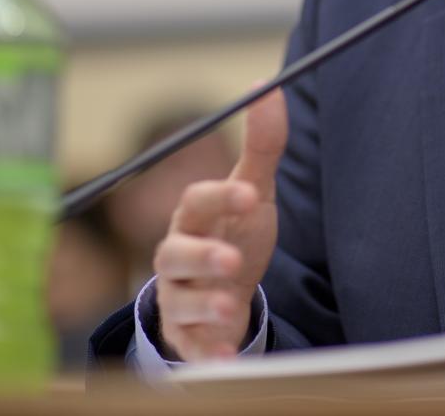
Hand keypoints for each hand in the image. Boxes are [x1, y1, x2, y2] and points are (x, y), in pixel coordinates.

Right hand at [154, 89, 287, 358]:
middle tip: (232, 262)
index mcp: (195, 217)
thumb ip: (262, 145)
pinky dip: (210, 354)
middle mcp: (178, 257)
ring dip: (203, 305)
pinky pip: (193, 349)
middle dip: (202, 257)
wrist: (224, 296)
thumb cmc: (235, 234)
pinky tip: (228, 358)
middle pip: (175, 254)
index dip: (219, 196)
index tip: (249, 195)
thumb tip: (269, 86)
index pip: (197, 201)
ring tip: (228, 306)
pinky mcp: (190, 338)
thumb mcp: (252, 192)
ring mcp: (181, 299)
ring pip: (180, 302)